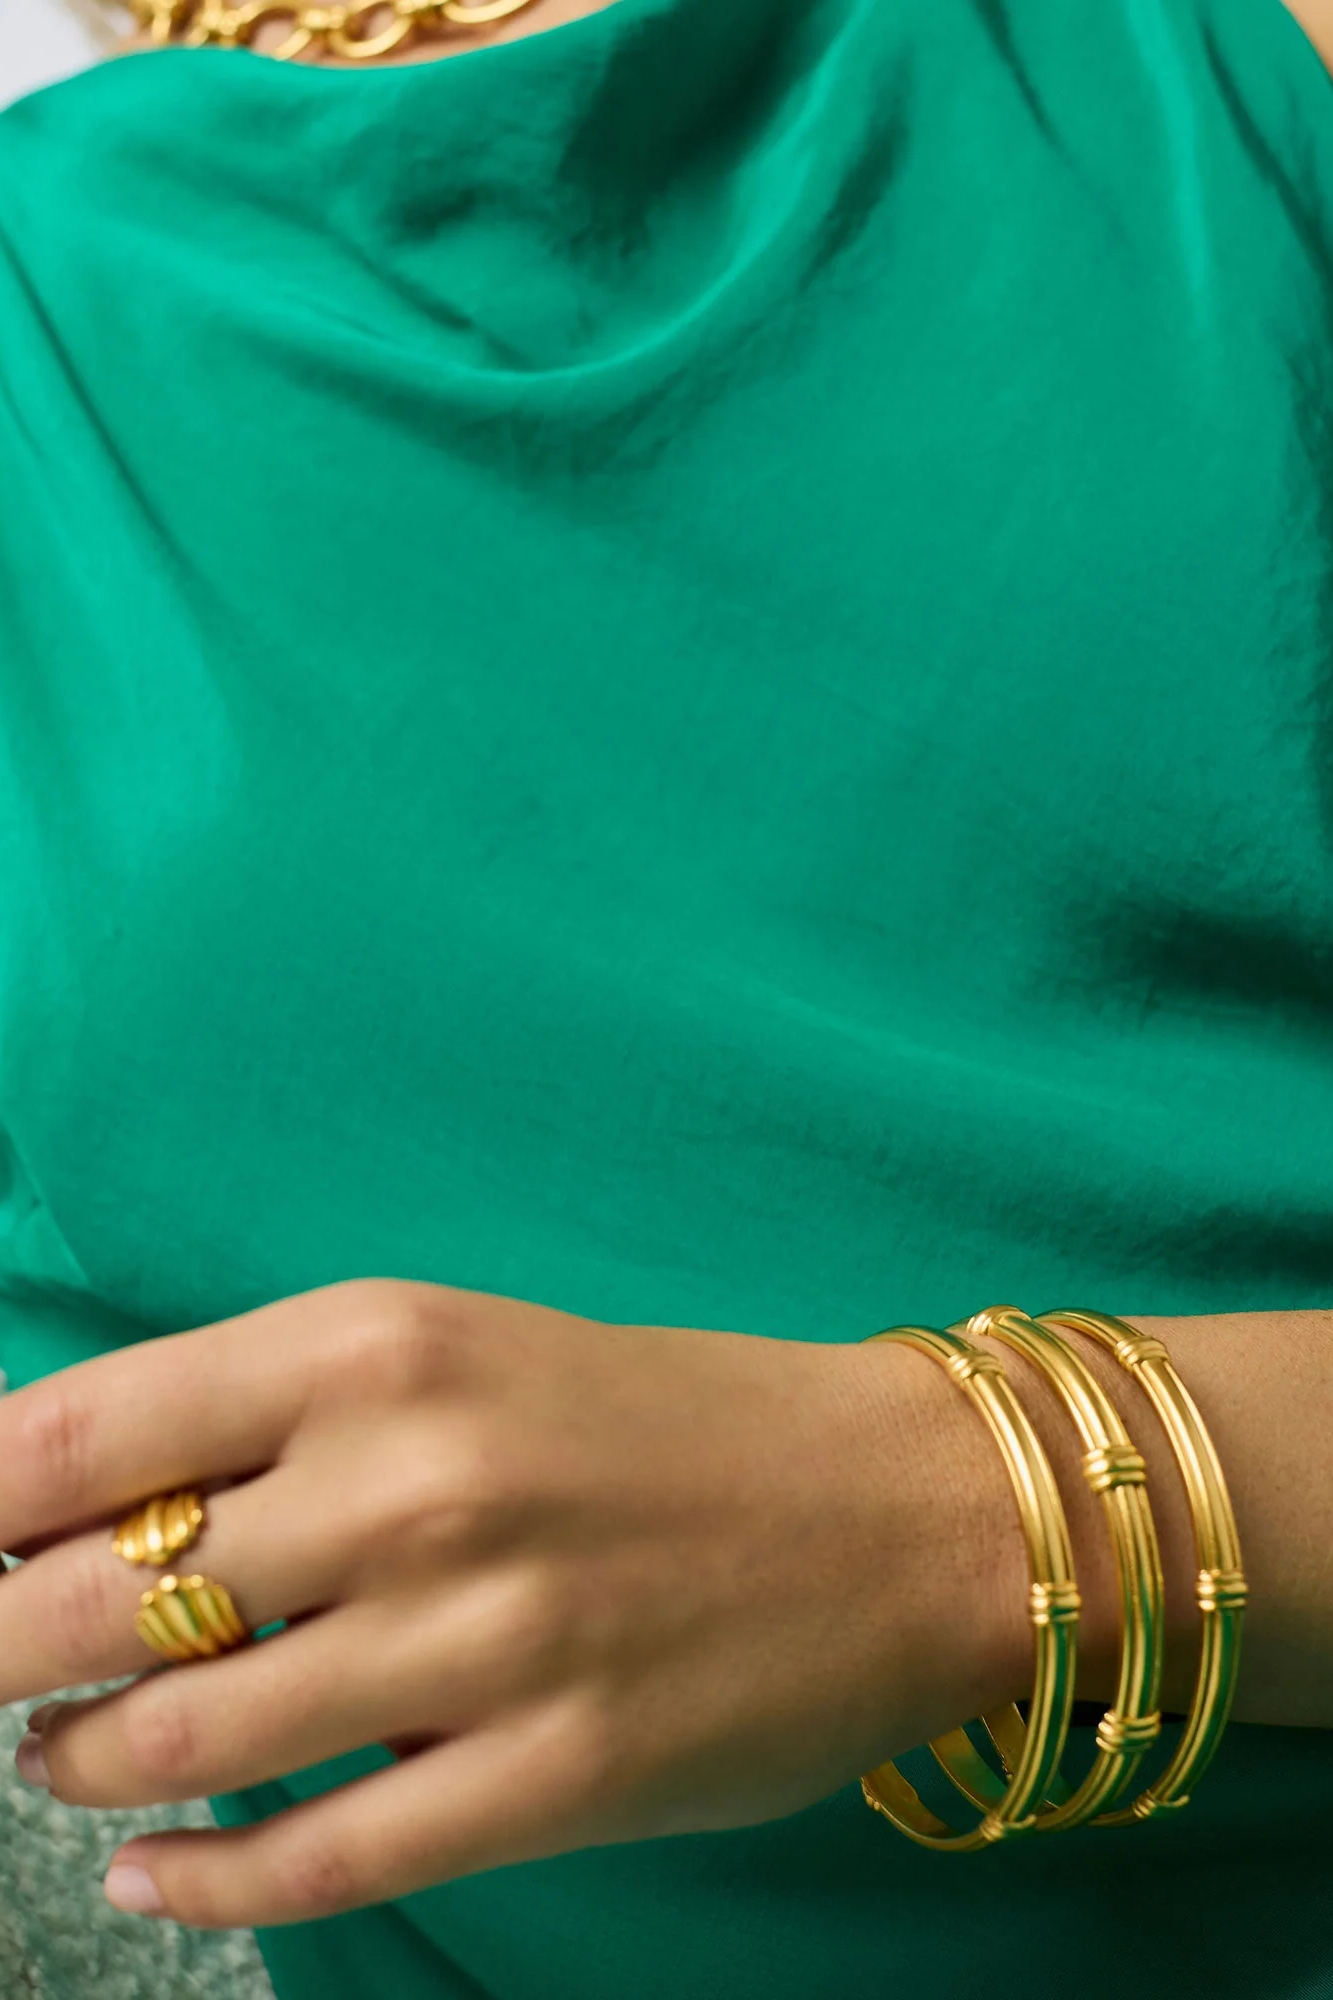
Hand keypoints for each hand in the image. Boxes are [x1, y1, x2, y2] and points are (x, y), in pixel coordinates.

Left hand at [0, 1279, 1034, 1927]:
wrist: (892, 1504)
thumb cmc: (655, 1417)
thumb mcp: (462, 1352)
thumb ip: (276, 1415)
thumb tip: (70, 1506)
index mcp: (381, 1345)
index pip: (79, 1434)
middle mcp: (415, 1481)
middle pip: (95, 1602)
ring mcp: (485, 1638)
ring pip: (186, 1741)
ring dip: (85, 1765)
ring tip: (65, 1758)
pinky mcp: (554, 1775)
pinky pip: (316, 1857)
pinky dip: (200, 1880)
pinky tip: (155, 1869)